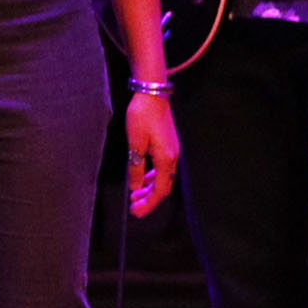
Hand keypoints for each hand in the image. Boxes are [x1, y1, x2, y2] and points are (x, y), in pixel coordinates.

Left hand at [124, 89, 180, 216]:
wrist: (152, 95)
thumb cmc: (142, 117)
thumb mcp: (135, 144)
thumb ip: (135, 167)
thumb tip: (135, 187)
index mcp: (166, 159)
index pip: (160, 190)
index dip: (149, 203)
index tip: (136, 212)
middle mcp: (173, 158)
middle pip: (163, 186)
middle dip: (149, 199)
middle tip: (134, 208)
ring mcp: (172, 151)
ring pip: (163, 178)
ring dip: (149, 189)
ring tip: (135, 196)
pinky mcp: (168, 145)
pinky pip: (161, 168)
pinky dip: (151, 177)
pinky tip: (141, 179)